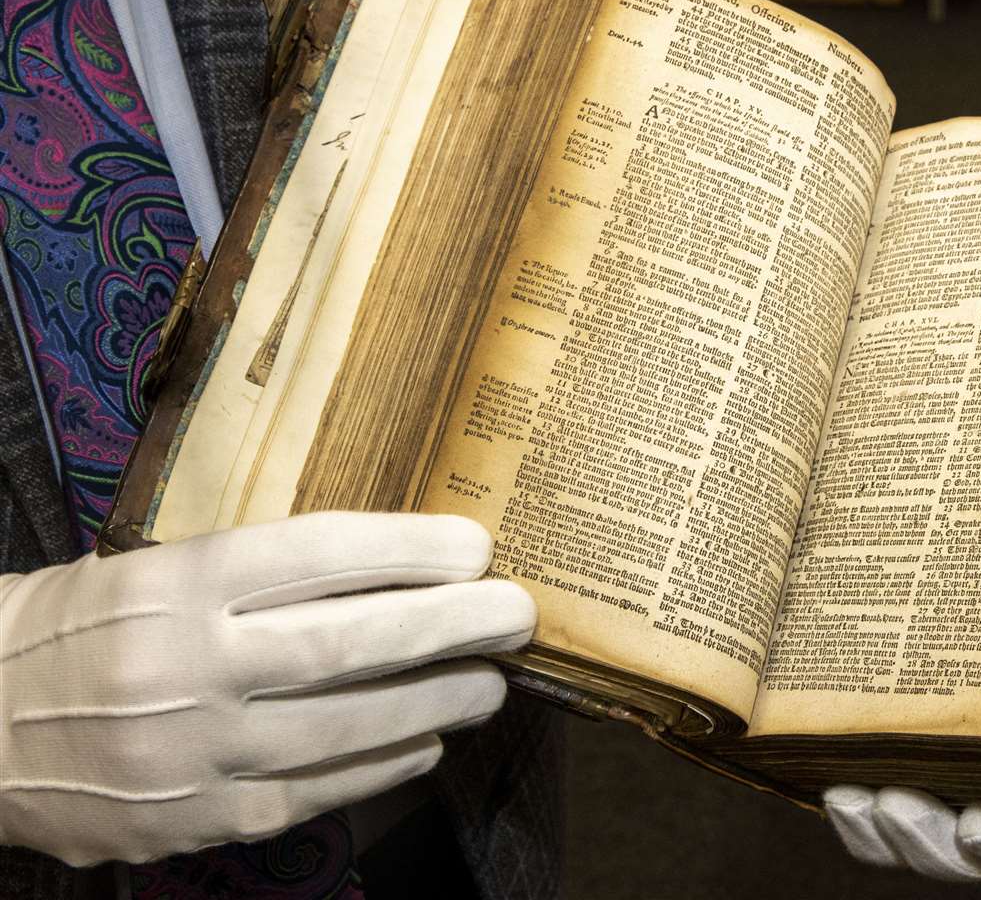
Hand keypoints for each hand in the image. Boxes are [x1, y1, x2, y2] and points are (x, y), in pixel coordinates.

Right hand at [0, 512, 534, 866]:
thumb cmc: (81, 630)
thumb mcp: (152, 570)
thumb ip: (257, 571)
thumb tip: (393, 567)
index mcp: (176, 585)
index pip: (319, 553)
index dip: (411, 549)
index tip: (475, 545)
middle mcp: (189, 666)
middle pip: (353, 641)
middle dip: (453, 627)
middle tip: (517, 615)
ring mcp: (195, 752)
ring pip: (350, 725)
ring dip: (439, 701)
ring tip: (491, 683)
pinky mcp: (199, 817)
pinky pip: (318, 789)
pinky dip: (385, 764)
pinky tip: (427, 739)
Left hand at [825, 785, 980, 880]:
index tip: (980, 824)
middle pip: (969, 860)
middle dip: (926, 836)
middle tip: (894, 804)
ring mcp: (963, 835)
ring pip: (922, 855)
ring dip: (880, 834)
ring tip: (849, 799)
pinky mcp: (919, 824)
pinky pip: (887, 844)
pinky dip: (859, 827)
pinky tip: (836, 797)